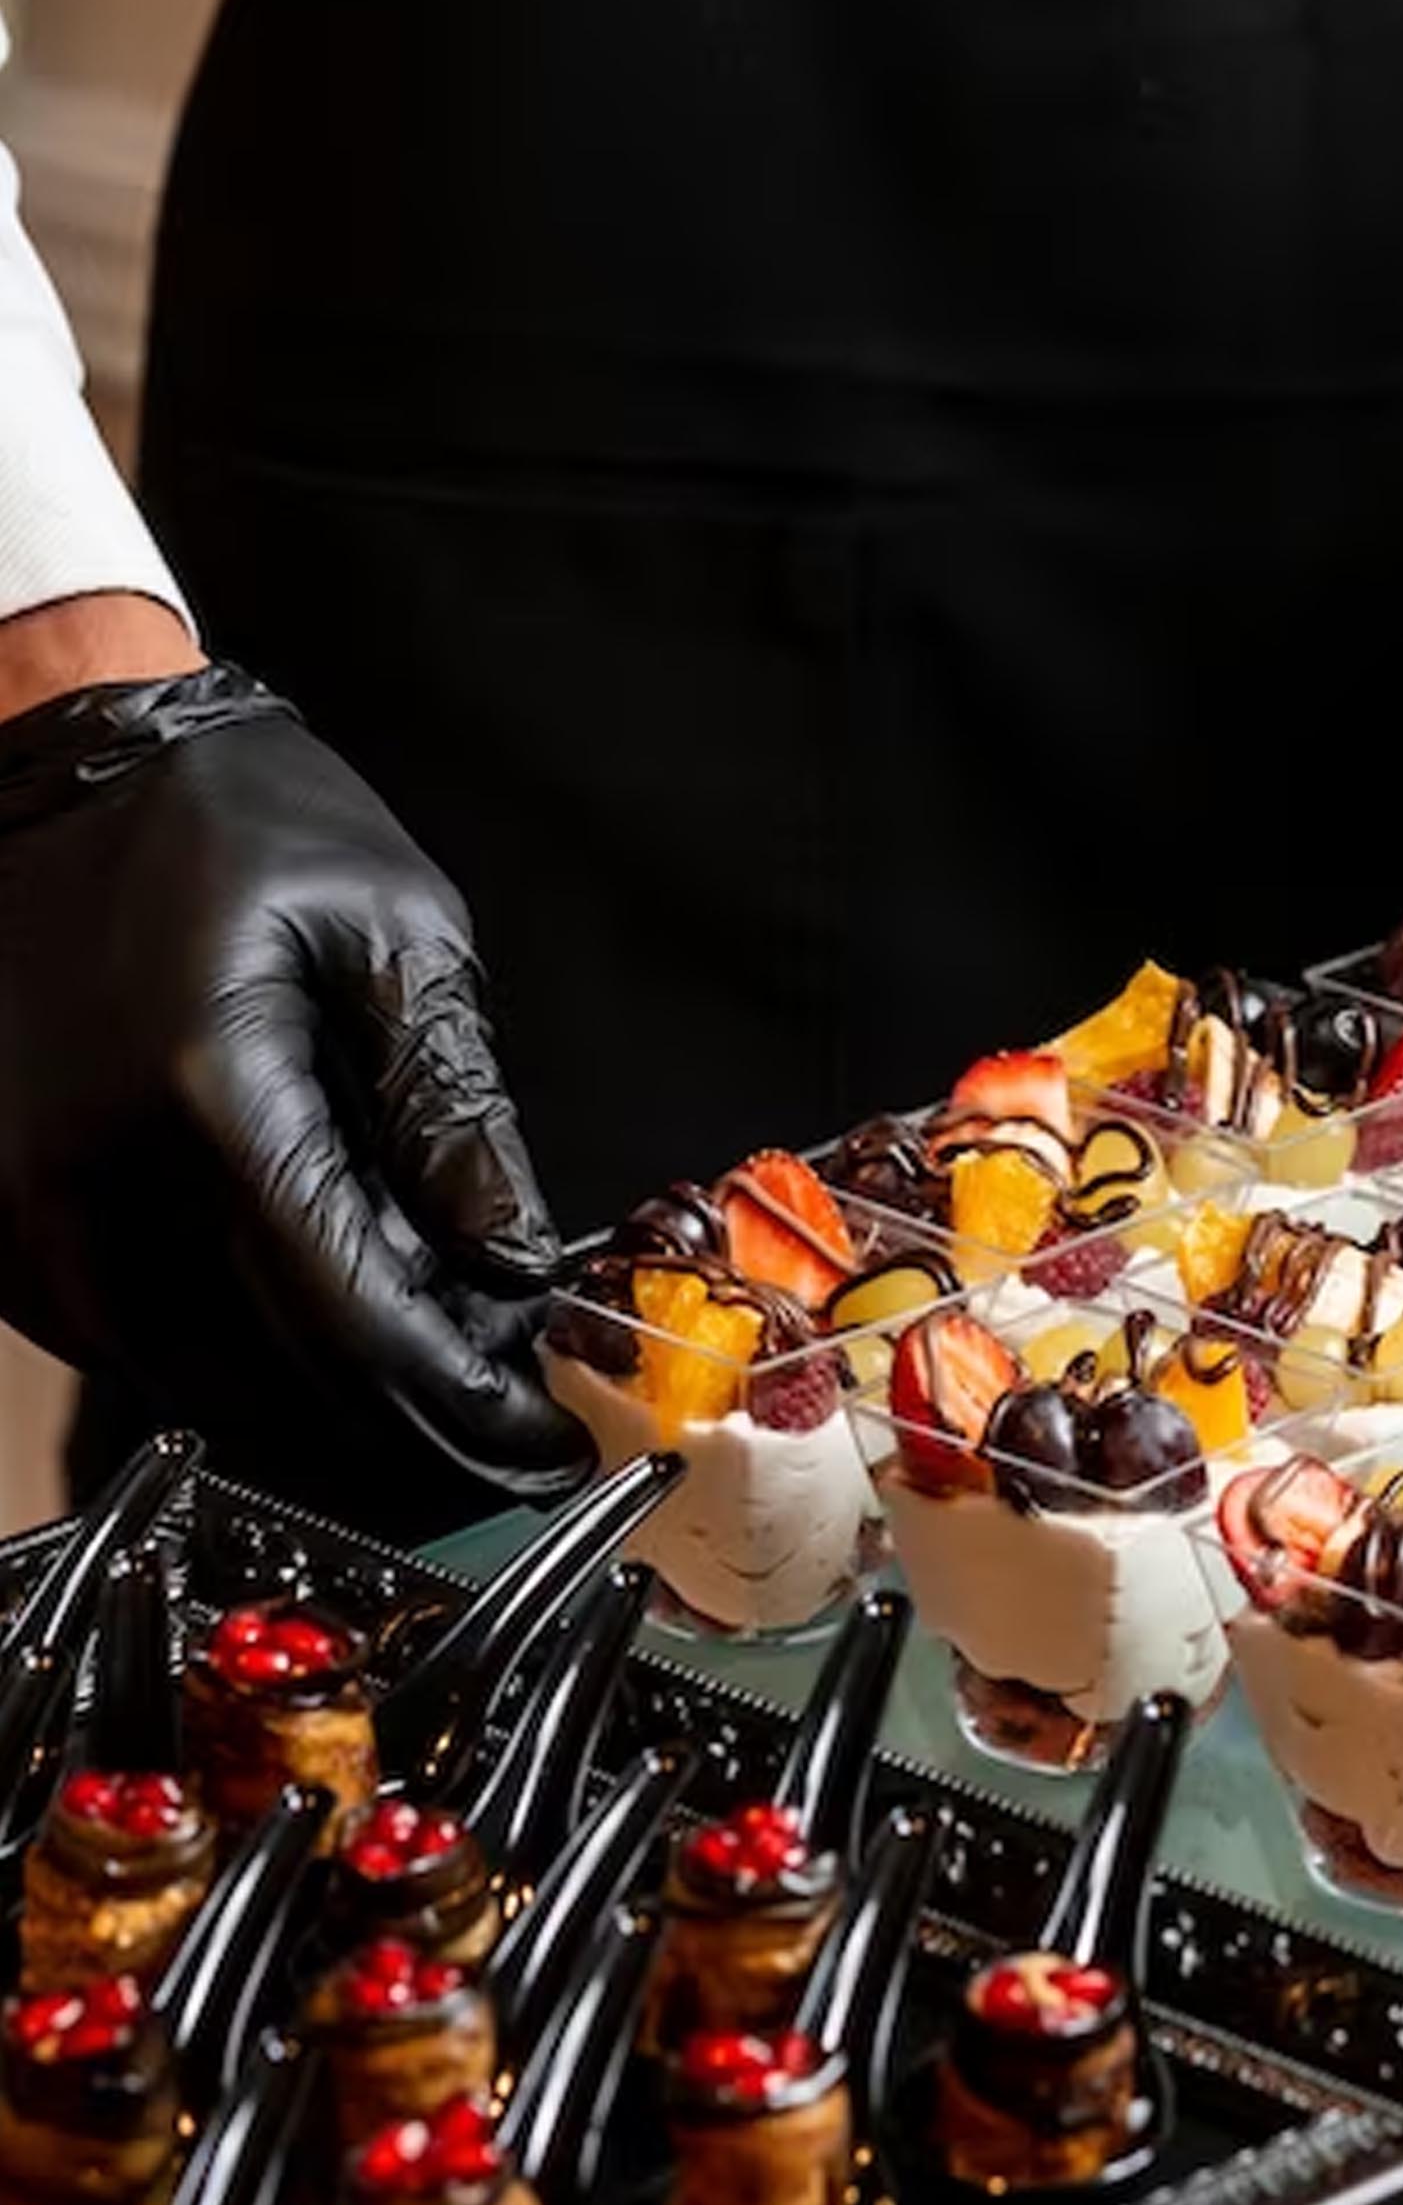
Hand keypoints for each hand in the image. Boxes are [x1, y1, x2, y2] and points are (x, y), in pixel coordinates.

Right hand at [0, 660, 585, 1499]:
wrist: (62, 764)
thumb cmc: (227, 824)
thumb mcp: (397, 934)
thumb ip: (454, 1107)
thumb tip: (513, 1255)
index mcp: (211, 1098)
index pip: (355, 1319)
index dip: (464, 1400)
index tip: (546, 1438)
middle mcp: (98, 1181)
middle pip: (278, 1385)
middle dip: (415, 1431)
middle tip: (515, 1439)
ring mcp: (31, 1217)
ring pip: (199, 1390)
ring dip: (330, 1417)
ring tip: (444, 1394)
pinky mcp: (4, 1229)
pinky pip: (129, 1349)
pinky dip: (238, 1371)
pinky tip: (326, 1346)